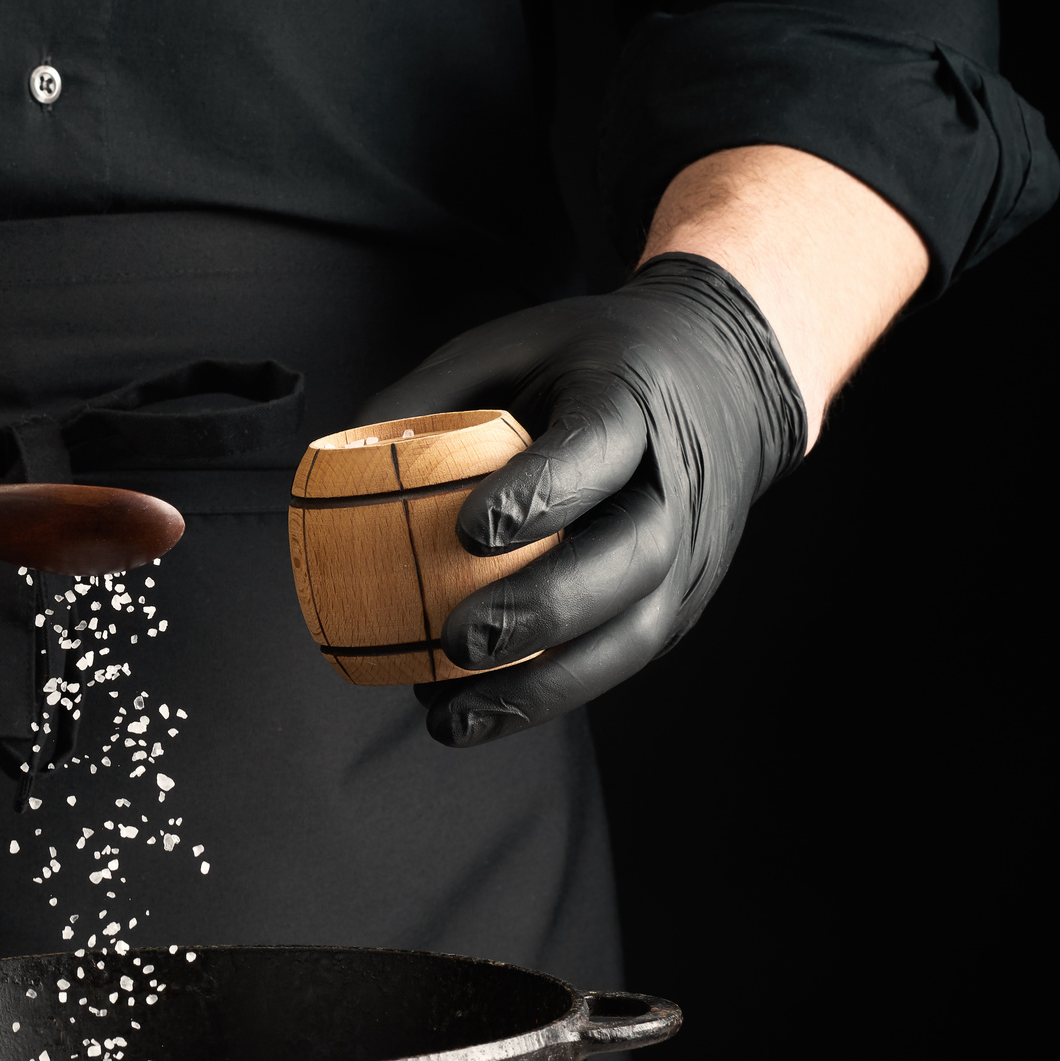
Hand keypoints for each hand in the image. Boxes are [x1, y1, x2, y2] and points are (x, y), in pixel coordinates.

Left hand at [356, 254, 806, 745]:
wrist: (721, 383)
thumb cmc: (590, 363)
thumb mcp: (513, 343)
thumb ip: (431, 392)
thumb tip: (338, 463)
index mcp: (634, 401)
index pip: (598, 447)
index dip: (541, 491)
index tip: (467, 531)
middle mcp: (678, 485)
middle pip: (631, 556)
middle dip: (545, 607)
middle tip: (458, 641)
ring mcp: (688, 554)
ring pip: (632, 633)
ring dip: (543, 688)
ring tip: (450, 715)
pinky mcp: (677, 604)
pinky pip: (617, 659)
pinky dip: (547, 697)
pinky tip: (473, 716)